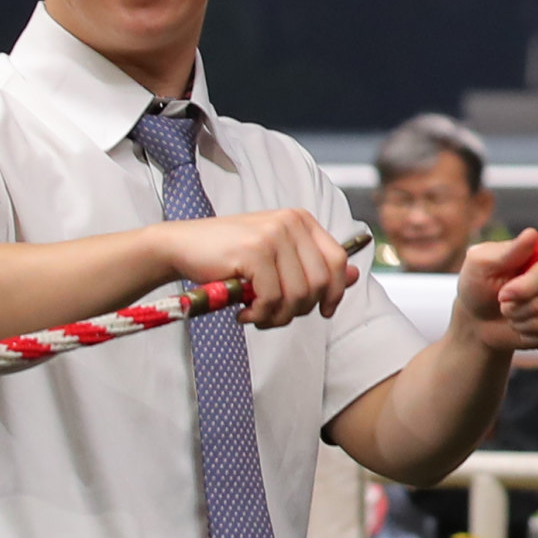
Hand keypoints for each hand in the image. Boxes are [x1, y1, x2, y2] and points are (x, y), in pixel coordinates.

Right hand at [155, 210, 355, 328]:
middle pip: (320, 283)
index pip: (338, 261)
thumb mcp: (276, 258)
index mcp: (301, 221)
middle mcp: (291, 223)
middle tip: (274, 315)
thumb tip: (356, 276)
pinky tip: (243, 312)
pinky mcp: (255, 251)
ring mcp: (273, 235)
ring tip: (256, 315)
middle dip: (300, 310)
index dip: (335, 292)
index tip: (323, 311)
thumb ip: (313, 266)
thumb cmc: (228, 257)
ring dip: (277, 317)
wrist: (181, 246)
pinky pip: (272, 299)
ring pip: (298, 295)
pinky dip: (260, 315)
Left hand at [456, 235, 537, 353]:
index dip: (524, 288)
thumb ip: (507, 251)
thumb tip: (531, 234)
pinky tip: (522, 326)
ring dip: (519, 322)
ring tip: (510, 314)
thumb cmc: (478, 287)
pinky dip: (530, 335)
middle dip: (515, 309)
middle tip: (502, 303)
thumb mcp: (481, 264)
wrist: (478, 320)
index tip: (502, 295)